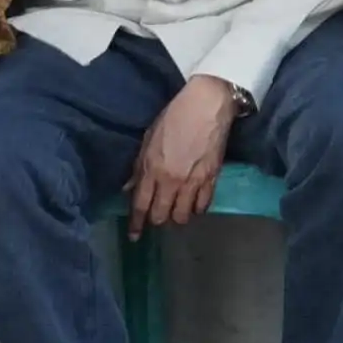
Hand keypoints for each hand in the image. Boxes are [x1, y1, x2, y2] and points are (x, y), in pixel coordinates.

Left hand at [126, 75, 239, 236]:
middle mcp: (171, 180)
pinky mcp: (212, 180)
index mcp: (152, 169)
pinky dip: (196, 209)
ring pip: (182, 216)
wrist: (207, 106)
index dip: (136, 223)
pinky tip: (193, 204)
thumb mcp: (149, 139)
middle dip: (156, 220)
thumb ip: (139, 167)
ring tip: (176, 209)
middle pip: (161, 216)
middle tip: (157, 216)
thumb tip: (130, 188)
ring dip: (177, 216)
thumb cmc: (174, 116)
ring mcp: (193, 182)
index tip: (134, 237)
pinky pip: (203, 206)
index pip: (140, 205)